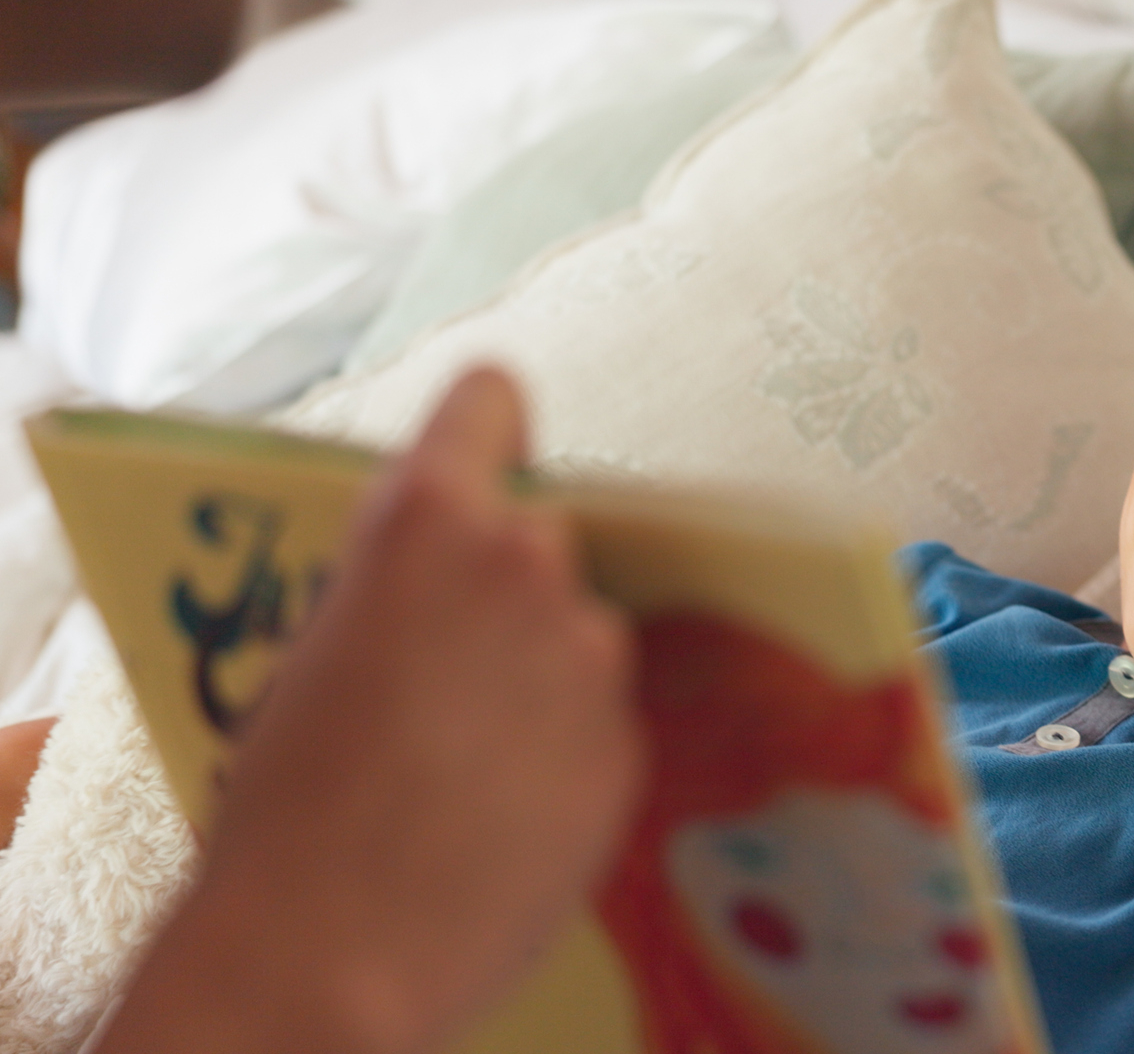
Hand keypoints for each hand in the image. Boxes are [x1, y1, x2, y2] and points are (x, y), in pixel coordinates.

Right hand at [97, 367, 646, 1053]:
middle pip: (541, 536)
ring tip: (466, 762)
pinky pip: (599, 726)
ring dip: (544, 677)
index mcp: (431, 520)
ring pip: (580, 637)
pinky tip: (501, 814)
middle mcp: (532, 564)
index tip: (486, 456)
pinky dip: (564, 755)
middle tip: (451, 665)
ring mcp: (593, 656)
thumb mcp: (308, 653)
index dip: (486, 430)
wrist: (328, 952)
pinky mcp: (629, 745)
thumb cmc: (283, 806)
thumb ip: (397, 588)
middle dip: (506, 586)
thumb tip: (435, 586)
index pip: (492, 401)